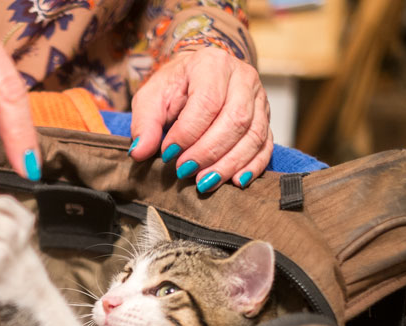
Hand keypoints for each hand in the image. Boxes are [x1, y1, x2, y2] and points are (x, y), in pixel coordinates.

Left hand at [129, 47, 272, 192]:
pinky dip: (252, 167)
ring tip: (204, 182)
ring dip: (228, 164)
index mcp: (212, 64)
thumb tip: (139, 152)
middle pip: (235, 120)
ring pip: (253, 135)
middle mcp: (243, 78)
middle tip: (184, 171)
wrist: (198, 77)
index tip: (168, 154)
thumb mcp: (151, 98)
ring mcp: (259, 99)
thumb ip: (144, 124)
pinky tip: (235, 182)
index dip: (187, 133)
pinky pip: (265, 146)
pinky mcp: (266, 119)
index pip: (207, 102)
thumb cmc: (174, 87)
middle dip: (208, 152)